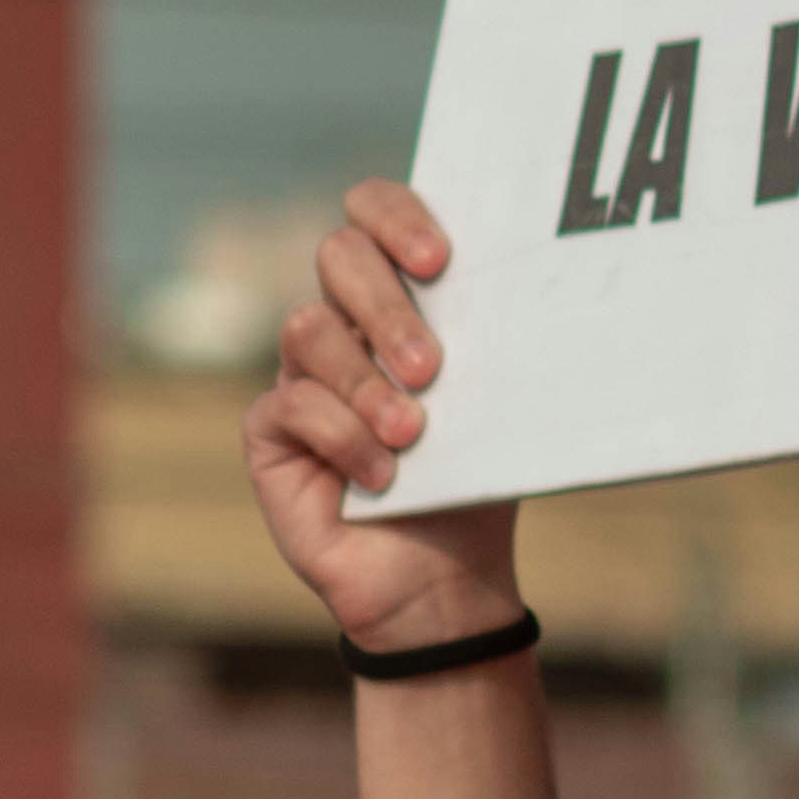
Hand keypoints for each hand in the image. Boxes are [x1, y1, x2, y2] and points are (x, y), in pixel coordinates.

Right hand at [241, 183, 524, 654]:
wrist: (448, 582)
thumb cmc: (473, 486)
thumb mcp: (494, 410)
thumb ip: (490, 347)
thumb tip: (527, 290)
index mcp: (401, 301)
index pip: (374, 216)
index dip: (395, 216)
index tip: (440, 259)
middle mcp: (345, 326)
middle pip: (338, 255)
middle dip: (386, 305)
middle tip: (432, 368)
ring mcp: (302, 375)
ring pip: (308, 329)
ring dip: (367, 383)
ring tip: (413, 436)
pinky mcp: (271, 433)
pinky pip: (292, 406)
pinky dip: (345, 439)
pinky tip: (384, 480)